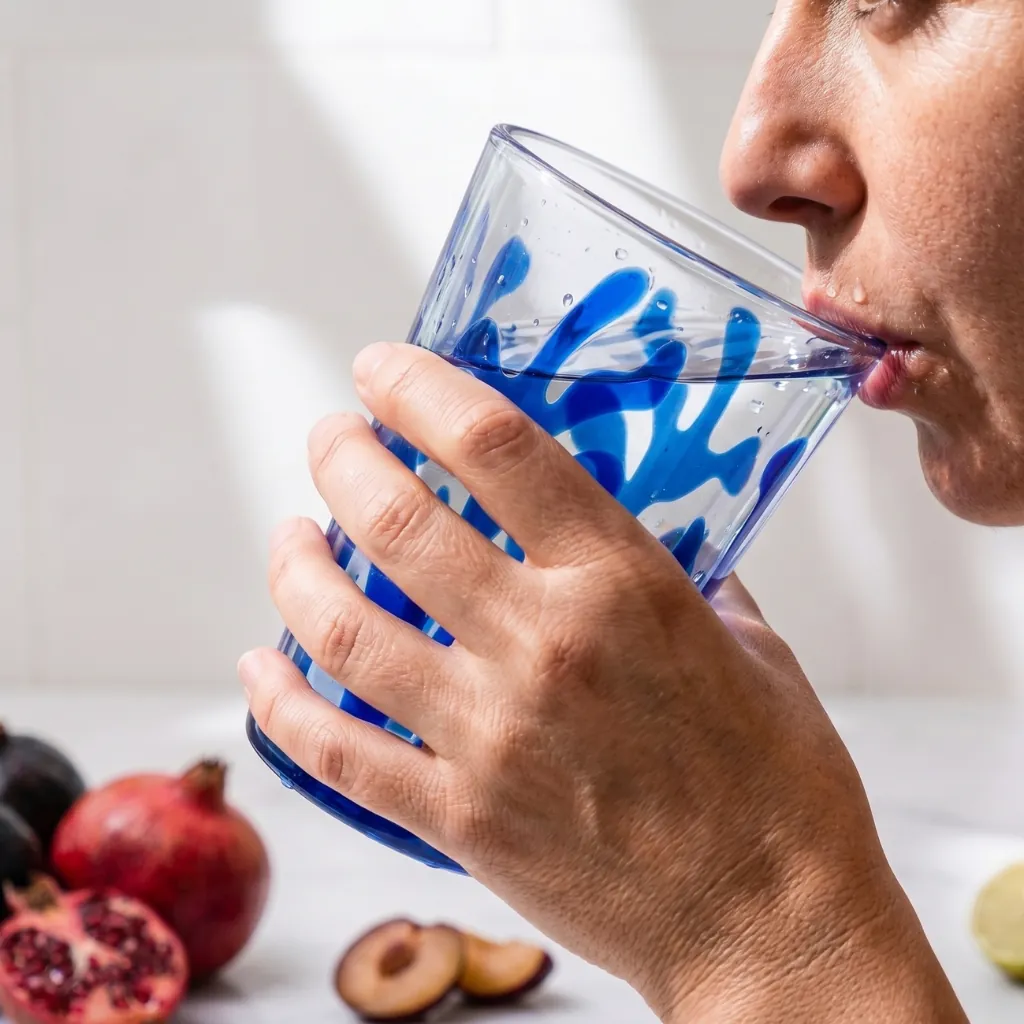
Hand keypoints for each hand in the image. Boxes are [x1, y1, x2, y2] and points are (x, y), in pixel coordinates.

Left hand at [240, 342, 965, 1021]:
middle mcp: (542, 645)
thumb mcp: (754, 645)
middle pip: (397, 521)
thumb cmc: (779, 780)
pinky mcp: (459, 817)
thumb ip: (686, 577)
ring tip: (288, 537)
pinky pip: (335, 752)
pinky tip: (258, 667)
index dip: (422, 389)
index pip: (497, 447)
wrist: (769, 923)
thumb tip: (647, 536)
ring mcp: (489, 736)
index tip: (382, 369)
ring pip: (340, 630)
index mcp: (622, 584)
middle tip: (331, 438)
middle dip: (342, 459)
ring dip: (294, 568)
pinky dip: (279, 703)